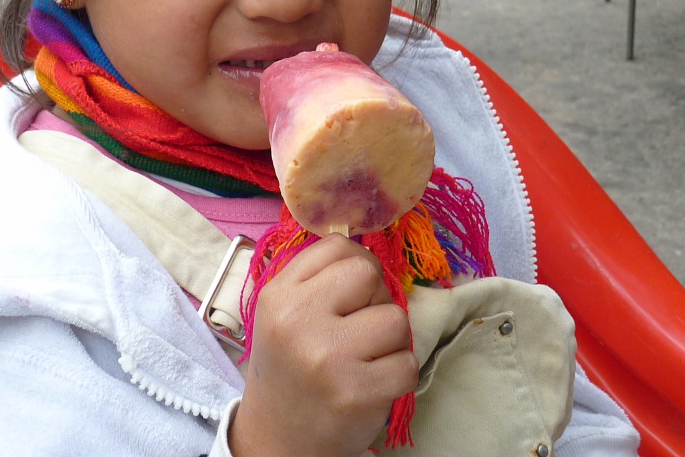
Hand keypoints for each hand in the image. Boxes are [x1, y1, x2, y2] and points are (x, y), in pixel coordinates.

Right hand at [229, 235, 418, 456]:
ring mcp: (328, 358)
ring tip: (364, 358)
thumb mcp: (283, 314)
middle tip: (359, 328)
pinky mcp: (357, 393)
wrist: (277, 440)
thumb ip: (317, 277)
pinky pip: (407, 362)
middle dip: (375, 298)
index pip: (337, 247)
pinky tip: (371, 384)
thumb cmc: (289, 369)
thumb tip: (367, 248)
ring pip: (395, 318)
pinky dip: (397, 374)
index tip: (352, 292)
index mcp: (278, 296)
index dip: (356, 265)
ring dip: (390, 340)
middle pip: (368, 274)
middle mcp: (298, 321)